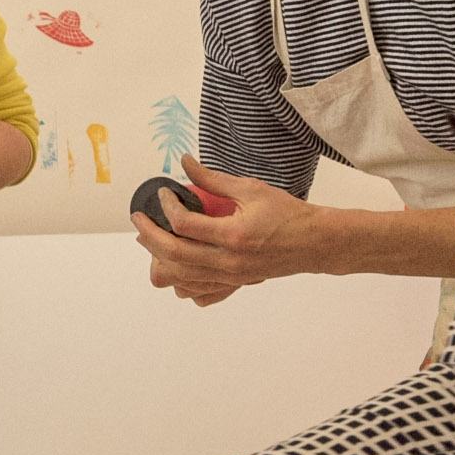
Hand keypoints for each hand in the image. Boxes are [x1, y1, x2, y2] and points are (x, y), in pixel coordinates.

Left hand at [132, 159, 323, 298]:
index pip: (184, 224)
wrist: (315, 242)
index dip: (167, 207)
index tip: (164, 194)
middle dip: (150, 236)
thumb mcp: (251, 189)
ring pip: (181, 276)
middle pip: (174, 254)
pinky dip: (182, 282)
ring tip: (151, 240)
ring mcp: (231, 276)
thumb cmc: (287, 214)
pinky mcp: (234, 283)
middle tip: (140, 220)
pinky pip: (199, 291)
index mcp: (233, 235)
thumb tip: (185, 162)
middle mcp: (229, 261)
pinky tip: (176, 266)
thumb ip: (214, 178)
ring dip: (160, 259)